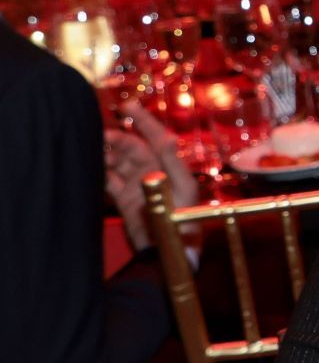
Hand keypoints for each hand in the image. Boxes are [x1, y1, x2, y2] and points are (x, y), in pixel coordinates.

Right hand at [105, 105, 199, 251]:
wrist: (165, 256)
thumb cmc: (181, 225)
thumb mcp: (182, 192)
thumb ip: (173, 166)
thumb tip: (167, 139)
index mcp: (172, 168)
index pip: (158, 138)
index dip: (144, 121)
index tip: (129, 106)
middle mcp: (156, 173)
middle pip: (134, 148)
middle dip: (118, 139)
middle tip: (101, 136)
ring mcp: (140, 185)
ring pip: (120, 161)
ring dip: (107, 155)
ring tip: (94, 153)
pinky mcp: (126, 199)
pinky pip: (111, 179)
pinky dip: (101, 172)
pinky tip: (91, 167)